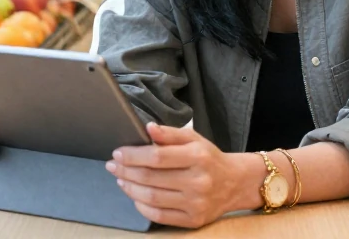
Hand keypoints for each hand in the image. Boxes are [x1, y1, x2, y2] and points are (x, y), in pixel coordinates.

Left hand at [108, 122, 250, 228]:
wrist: (235, 183)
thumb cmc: (209, 158)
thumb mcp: (194, 139)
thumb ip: (170, 133)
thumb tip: (147, 128)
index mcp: (198, 157)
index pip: (157, 157)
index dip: (133, 155)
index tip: (118, 153)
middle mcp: (198, 181)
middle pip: (151, 178)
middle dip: (126, 171)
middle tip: (113, 166)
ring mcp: (196, 203)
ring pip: (152, 198)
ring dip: (130, 188)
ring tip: (121, 180)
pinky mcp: (194, 219)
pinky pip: (160, 216)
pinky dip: (142, 206)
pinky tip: (135, 196)